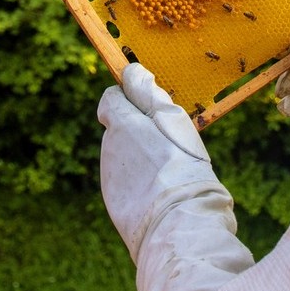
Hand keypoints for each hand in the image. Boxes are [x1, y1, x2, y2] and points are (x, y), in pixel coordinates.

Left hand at [98, 63, 223, 257]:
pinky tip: (160, 192)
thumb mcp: (172, 119)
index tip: (148, 109)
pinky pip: (125, 183)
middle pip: (118, 128)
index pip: (110, 99)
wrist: (176, 220)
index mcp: (120, 124)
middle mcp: (108, 147)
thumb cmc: (181, 165)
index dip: (128, 100)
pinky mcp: (114, 201)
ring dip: (139, 158)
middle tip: (167, 144)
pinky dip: (138, 183)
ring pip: (122, 156)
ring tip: (168, 172)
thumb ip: (148, 92)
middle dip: (137, 130)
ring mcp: (109, 176)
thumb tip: (131, 70)